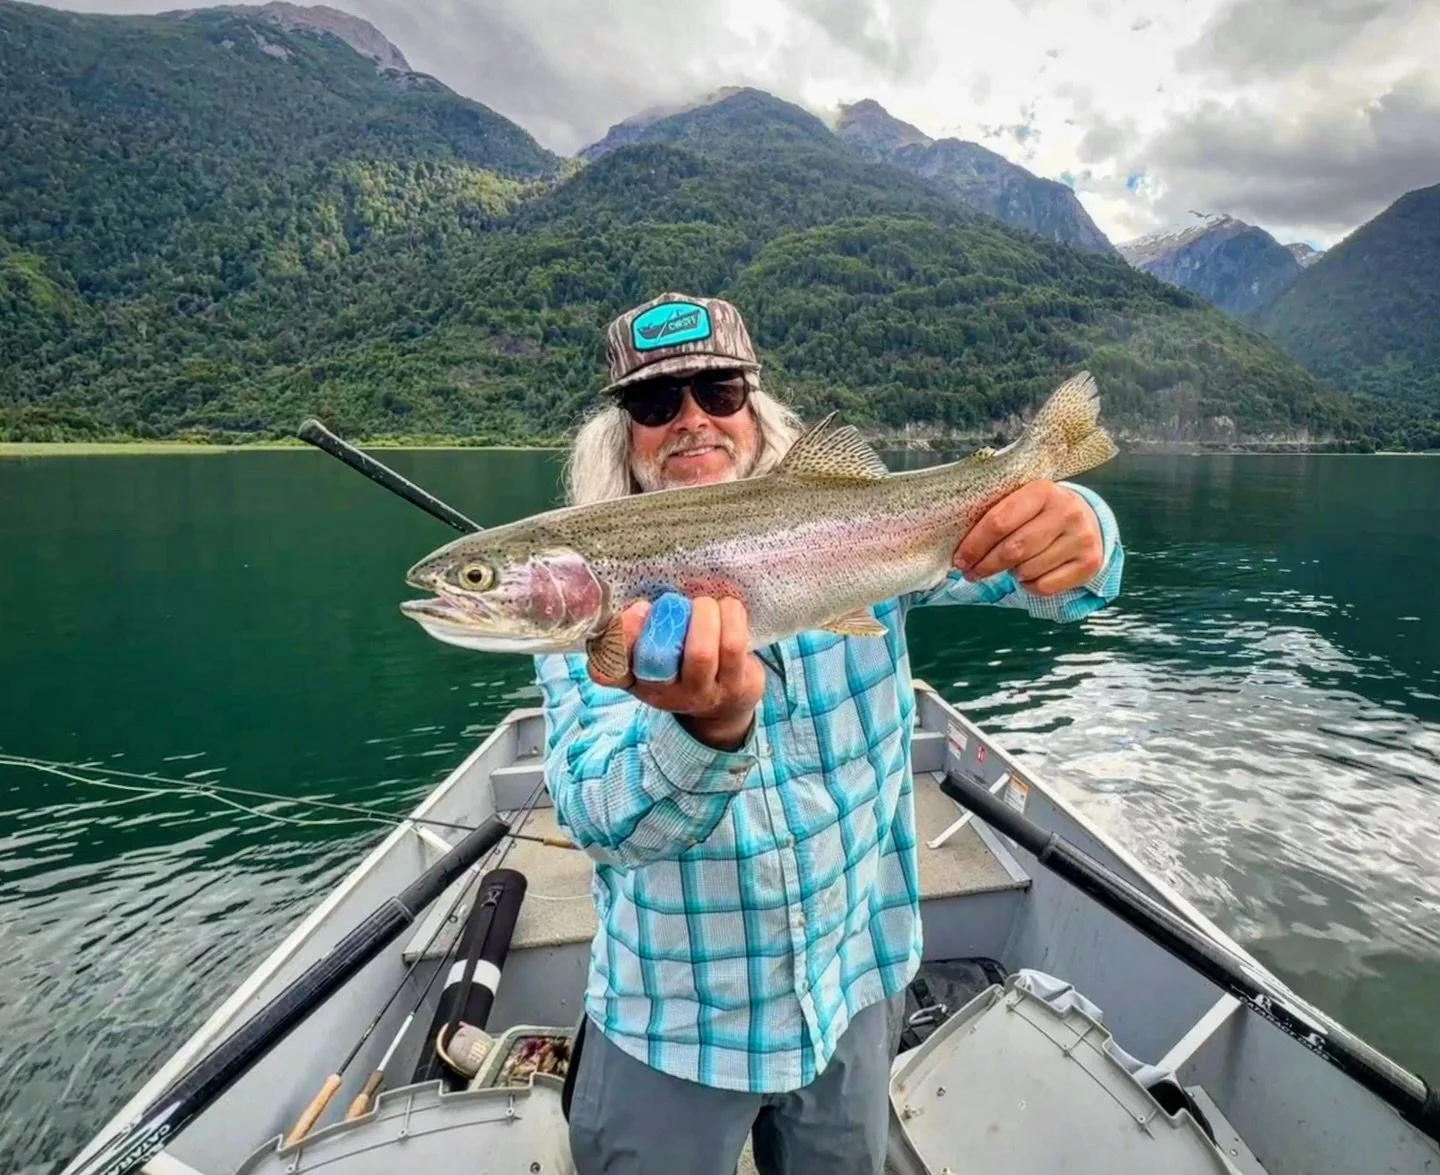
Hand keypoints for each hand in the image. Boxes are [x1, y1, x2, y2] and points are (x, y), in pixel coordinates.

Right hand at [588, 595, 764, 750]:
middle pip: (660, 658)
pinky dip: (732, 616)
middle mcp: (669, 695)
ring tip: (709, 605)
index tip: (635, 610)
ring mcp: (705, 694)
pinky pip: (734, 645)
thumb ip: (636, 633)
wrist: (724, 706)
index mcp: (639, 681)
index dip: (617, 641)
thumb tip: (639, 610)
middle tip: (687, 603)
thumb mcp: (651, 658)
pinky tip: (730, 610)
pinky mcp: (739, 687)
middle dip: (676, 615)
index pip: (610, 672)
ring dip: (707, 613)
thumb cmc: (681, 669)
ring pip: (702, 651)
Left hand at [954, 482, 1103, 596]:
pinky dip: (1030, 586)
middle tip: (971, 573)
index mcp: (1043, 491)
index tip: (960, 559)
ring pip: (1028, 571)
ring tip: (1011, 566)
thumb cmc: (1041, 513)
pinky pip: (1045, 587)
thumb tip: (961, 552)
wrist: (1088, 520)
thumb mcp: (1023, 503)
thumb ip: (996, 517)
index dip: (974, 545)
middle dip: (985, 565)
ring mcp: (1081, 538)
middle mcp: (1066, 512)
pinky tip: (1030, 574)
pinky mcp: (1089, 563)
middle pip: (1013, 550)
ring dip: (1012, 574)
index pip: (999, 522)